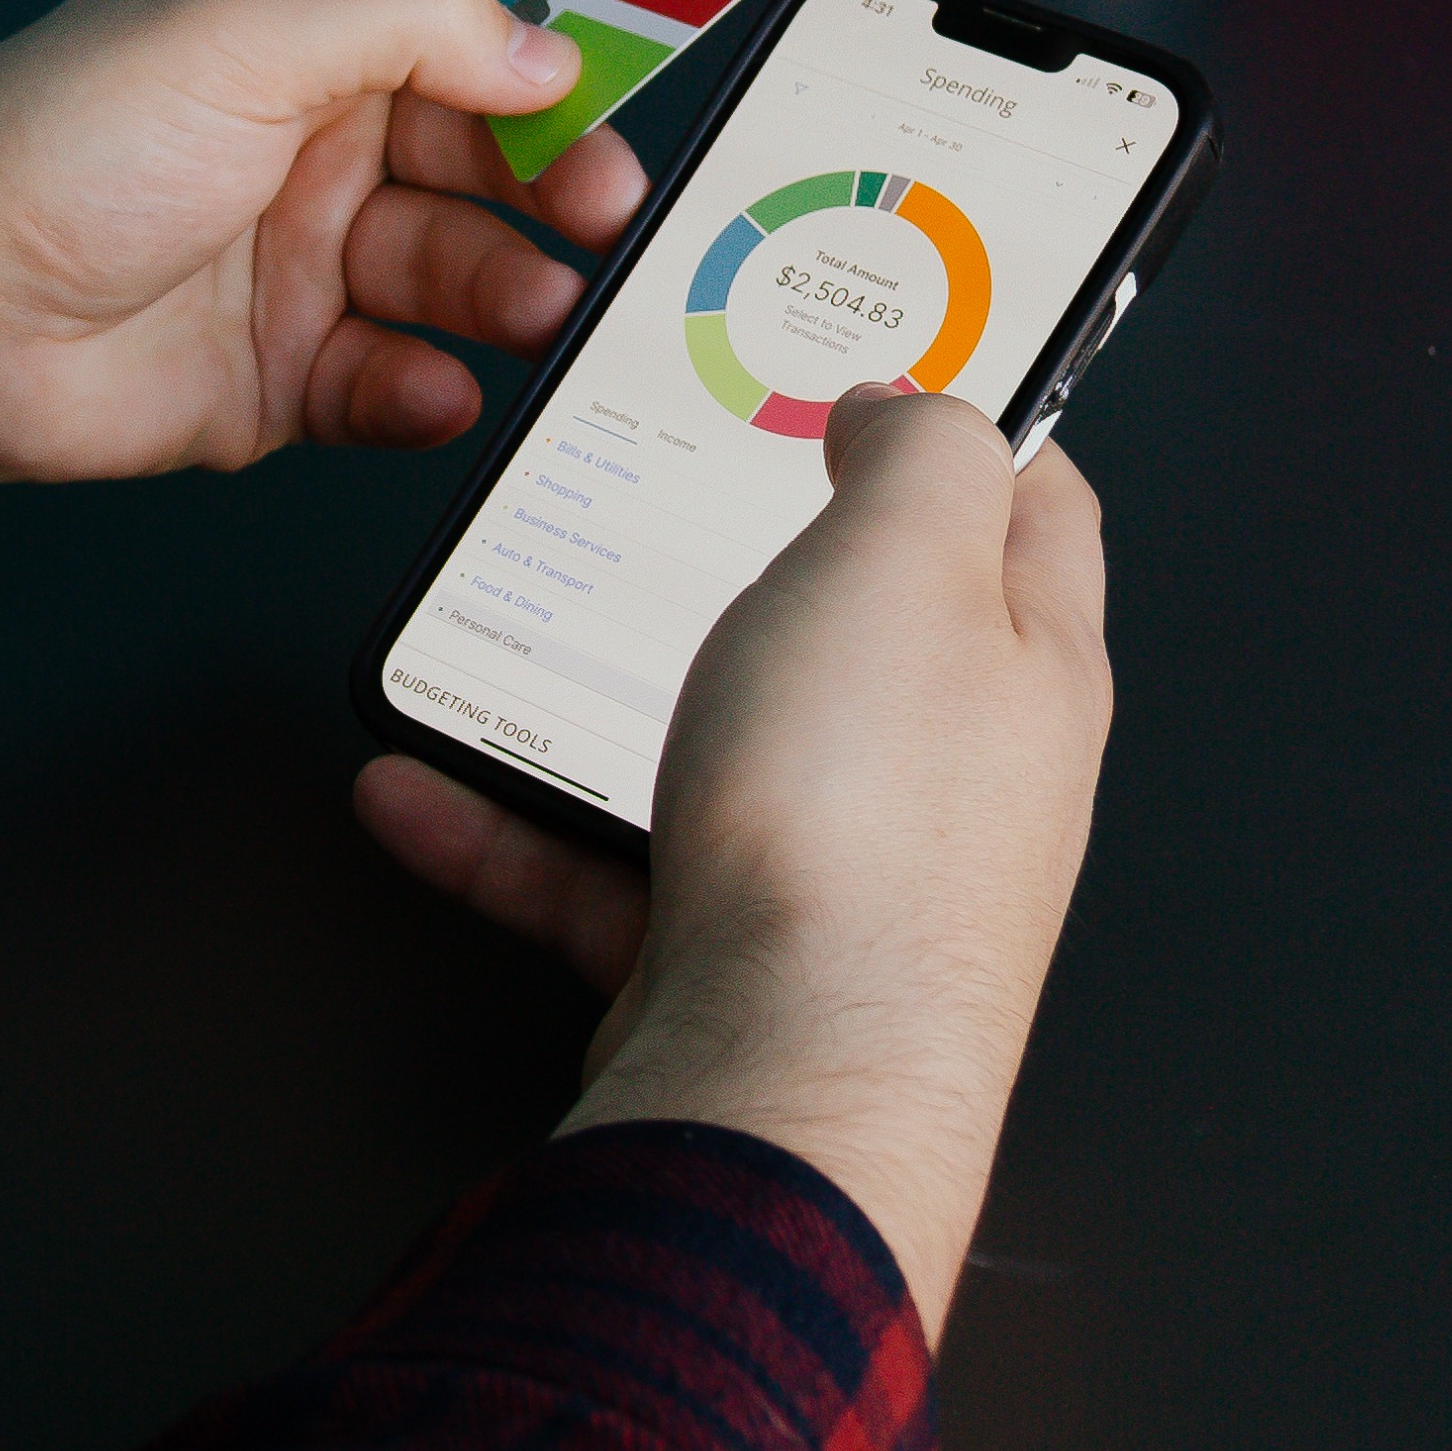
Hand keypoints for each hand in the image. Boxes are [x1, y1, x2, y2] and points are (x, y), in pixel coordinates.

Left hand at [0, 0, 654, 493]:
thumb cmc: (41, 145)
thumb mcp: (238, 31)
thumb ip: (409, 15)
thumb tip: (546, 42)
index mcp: (297, 11)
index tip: (670, 21)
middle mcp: (311, 123)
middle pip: (496, 134)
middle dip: (562, 165)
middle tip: (600, 198)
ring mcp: (301, 246)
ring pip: (463, 263)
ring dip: (506, 283)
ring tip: (521, 304)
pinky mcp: (284, 365)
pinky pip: (399, 377)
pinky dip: (424, 388)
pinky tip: (420, 388)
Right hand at [354, 385, 1113, 1336]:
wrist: (782, 1086)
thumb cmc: (861, 828)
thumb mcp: (908, 562)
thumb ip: (925, 456)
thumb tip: (919, 406)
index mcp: (1024, 664)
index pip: (1034, 508)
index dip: (971, 418)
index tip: (881, 363)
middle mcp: (951, 775)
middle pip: (865, 631)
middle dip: (756, 555)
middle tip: (669, 479)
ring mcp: (837, 875)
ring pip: (709, 745)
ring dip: (592, 687)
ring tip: (500, 632)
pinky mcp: (728, 959)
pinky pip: (599, 867)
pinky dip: (504, 826)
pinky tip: (417, 788)